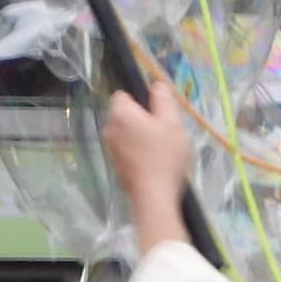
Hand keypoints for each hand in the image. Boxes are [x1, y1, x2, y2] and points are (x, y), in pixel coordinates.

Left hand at [101, 81, 194, 252]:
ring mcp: (110, 149)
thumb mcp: (172, 122)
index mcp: (119, 113)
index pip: (123, 94)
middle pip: (125, 114)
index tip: (158, 112)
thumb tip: (156, 84)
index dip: (141, 99)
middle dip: (142, 118)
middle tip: (164, 130)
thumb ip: (163, 99)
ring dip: (140, 135)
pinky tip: (154, 161)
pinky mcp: (115, 165)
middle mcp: (109, 128)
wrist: (154, 197)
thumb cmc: (164, 156)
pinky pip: (127, 148)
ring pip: (126, 132)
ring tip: (161, 147)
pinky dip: (137, 151)